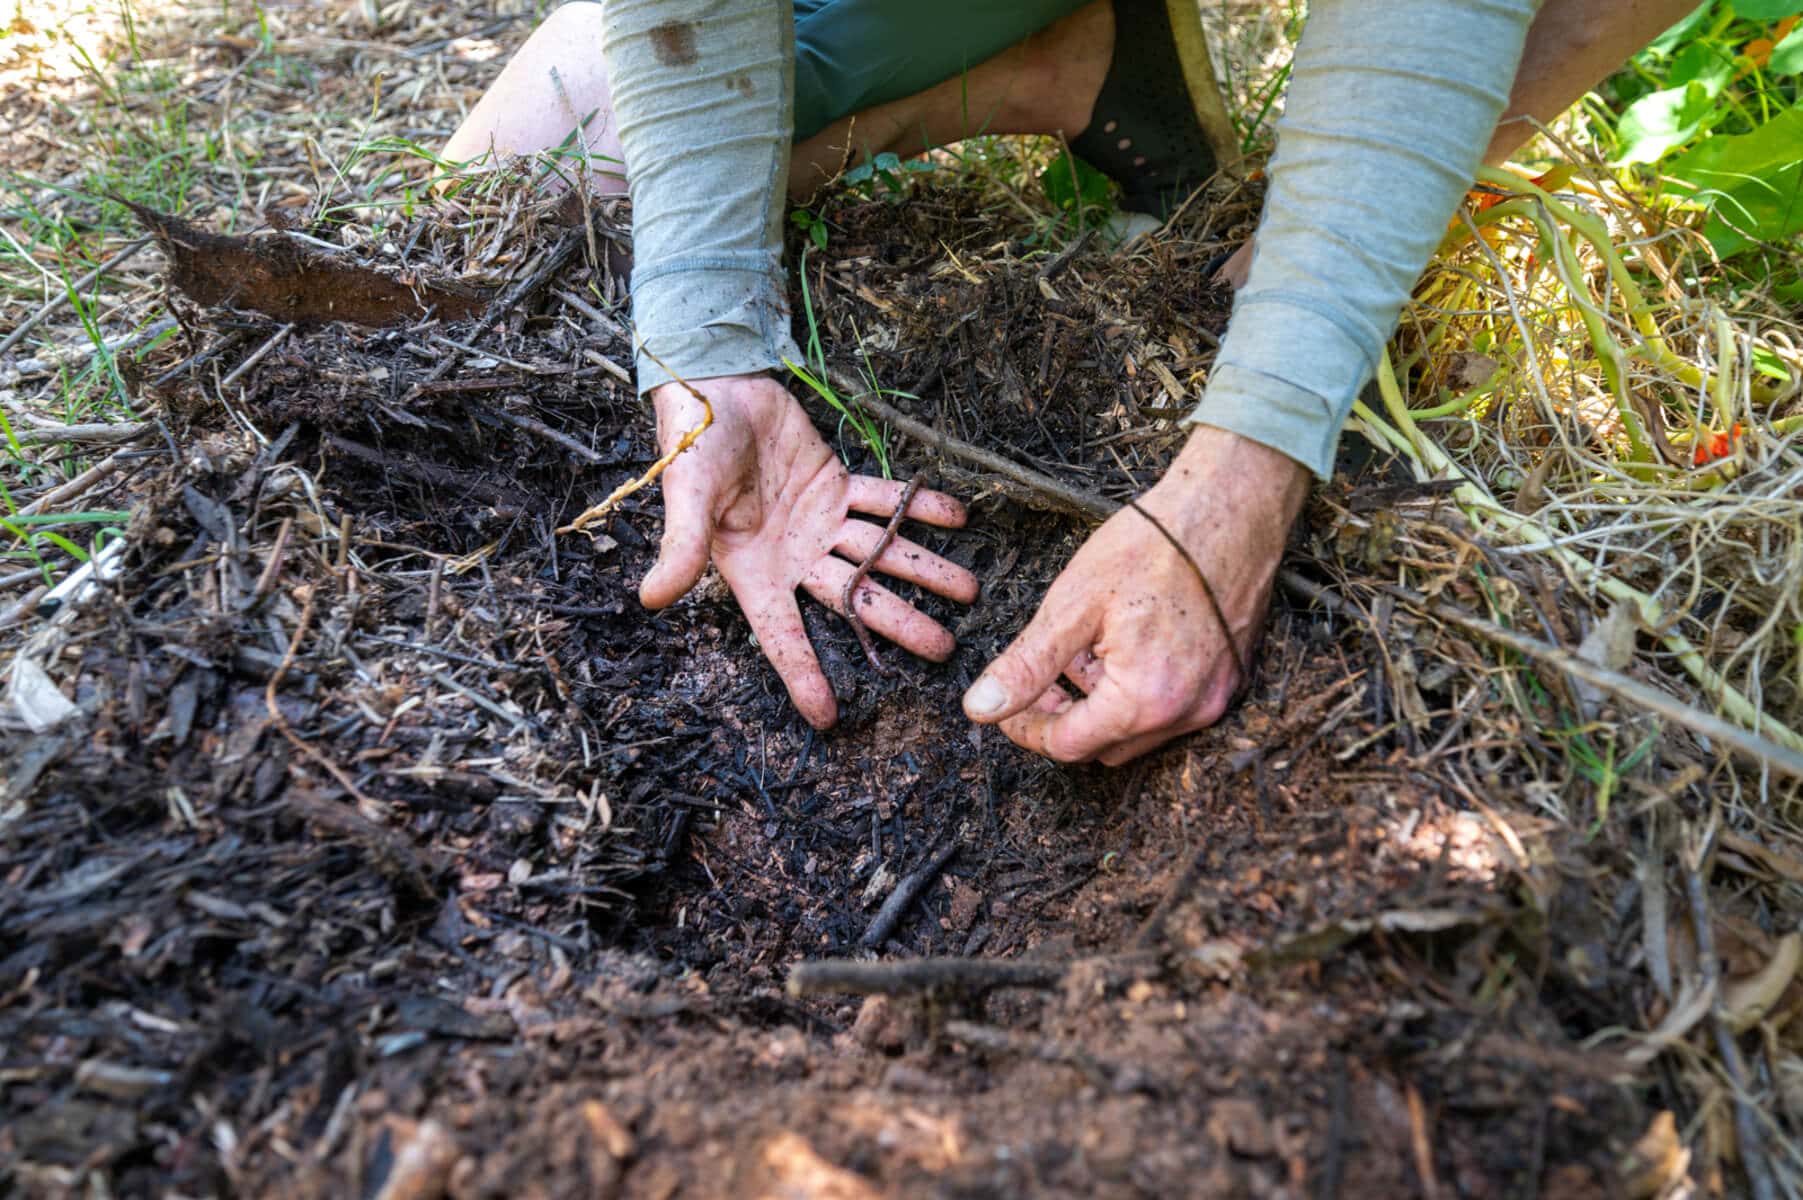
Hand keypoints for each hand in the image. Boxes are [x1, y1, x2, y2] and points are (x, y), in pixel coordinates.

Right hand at [641, 374, 978, 728]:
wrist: (713, 388)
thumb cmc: (691, 446)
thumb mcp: (686, 498)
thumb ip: (680, 548)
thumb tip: (650, 599)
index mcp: (756, 571)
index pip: (783, 635)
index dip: (803, 676)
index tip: (828, 719)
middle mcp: (795, 556)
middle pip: (854, 600)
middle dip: (899, 624)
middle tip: (944, 650)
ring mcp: (821, 522)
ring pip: (879, 555)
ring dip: (923, 569)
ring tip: (970, 590)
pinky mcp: (837, 483)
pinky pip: (884, 501)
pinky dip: (918, 507)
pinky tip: (956, 517)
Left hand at [961, 427, 1307, 764]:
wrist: (1231, 506)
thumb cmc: (1153, 545)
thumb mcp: (1073, 604)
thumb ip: (1027, 665)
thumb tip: (979, 709)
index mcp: (1145, 700)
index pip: (1069, 745)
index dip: (1026, 730)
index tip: (1003, 708)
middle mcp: (1188, 713)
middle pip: (1105, 747)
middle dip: (1063, 719)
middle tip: (1038, 681)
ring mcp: (1215, 698)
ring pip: (1140, 731)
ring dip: (1100, 707)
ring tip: (1080, 654)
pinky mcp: (1230, 678)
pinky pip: (1173, 708)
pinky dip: (1137, 693)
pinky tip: (1121, 646)